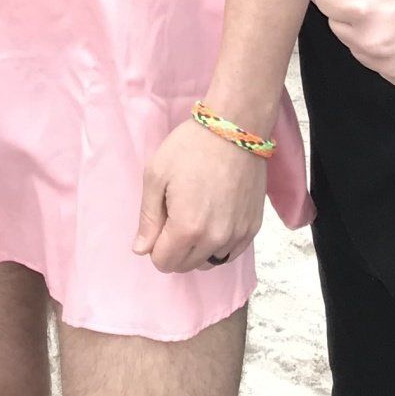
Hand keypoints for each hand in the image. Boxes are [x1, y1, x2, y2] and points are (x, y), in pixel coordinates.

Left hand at [134, 115, 268, 271]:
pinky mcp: (254, 227)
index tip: (158, 222)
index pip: (164, 263)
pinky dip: (218, 245)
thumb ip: (148, 218)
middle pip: (186, 266)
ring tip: (195, 216)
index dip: (155, 246)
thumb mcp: (156, 176)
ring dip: (196, 250)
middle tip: (174, 215)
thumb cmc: (190, 148)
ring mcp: (238, 235)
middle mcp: (215, 239)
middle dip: (174, 249)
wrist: (235, 129)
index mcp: (187, 228)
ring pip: (209, 262)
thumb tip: (141, 250)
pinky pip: (231, 253)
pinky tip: (213, 220)